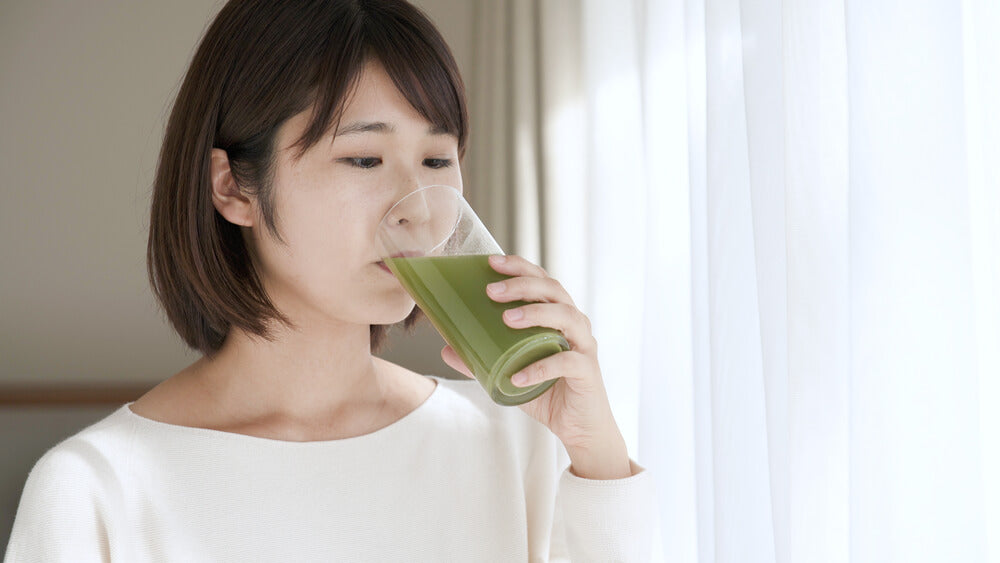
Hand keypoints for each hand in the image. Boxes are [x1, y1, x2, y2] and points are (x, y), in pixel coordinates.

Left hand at [440, 254, 631, 479]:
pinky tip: (518, 376)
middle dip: (522, 285)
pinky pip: (567, 363)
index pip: (542, 280)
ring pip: (567, 317)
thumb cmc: (547, 392)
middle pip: (554, 290)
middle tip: (491, 291)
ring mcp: (584, 346)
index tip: (491, 262)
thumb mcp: (508, 374)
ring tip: (507, 319)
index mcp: (557, 316)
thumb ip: (481, 361)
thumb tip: (446, 349)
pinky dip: (541, 367)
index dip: (519, 267)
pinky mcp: (588, 372)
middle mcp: (575, 324)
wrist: (579, 428)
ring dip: (536, 313)